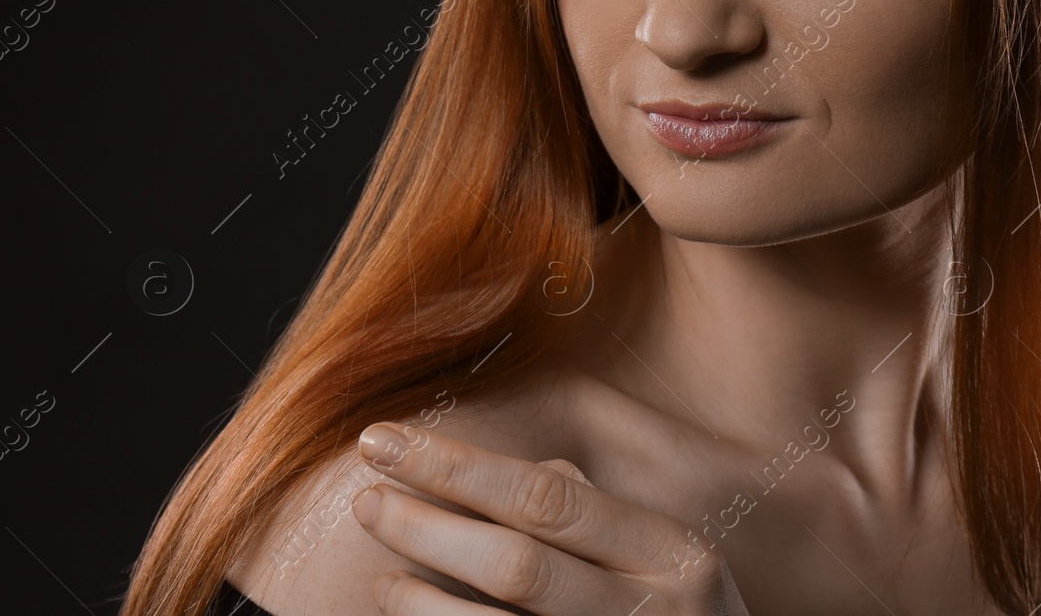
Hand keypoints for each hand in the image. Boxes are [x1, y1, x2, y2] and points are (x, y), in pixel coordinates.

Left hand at [350, 423, 749, 615]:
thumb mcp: (669, 565)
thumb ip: (593, 516)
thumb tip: (489, 472)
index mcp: (674, 555)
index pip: (544, 496)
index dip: (454, 466)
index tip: (382, 441)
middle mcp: (656, 615)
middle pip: (516, 563)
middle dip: (427, 527)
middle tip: (367, 501)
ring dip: (424, 603)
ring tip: (384, 576)